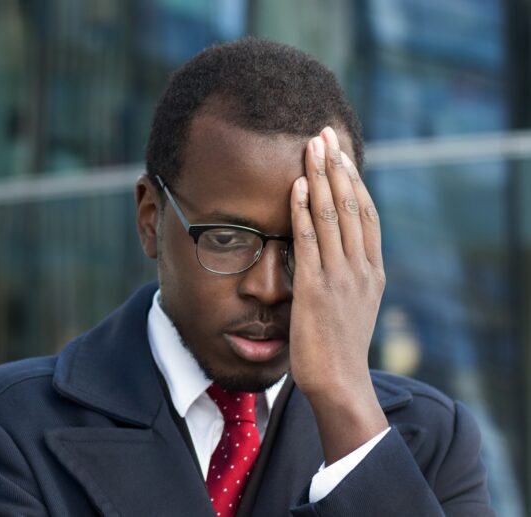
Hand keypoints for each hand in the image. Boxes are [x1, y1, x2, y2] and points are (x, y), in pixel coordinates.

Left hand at [289, 126, 387, 463]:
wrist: (339, 382)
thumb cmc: (339, 345)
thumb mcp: (353, 304)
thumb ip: (346, 274)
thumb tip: (328, 250)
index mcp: (372, 270)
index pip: (365, 213)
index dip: (353, 180)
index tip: (341, 152)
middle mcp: (361, 267)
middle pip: (351, 205)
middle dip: (337, 166)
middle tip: (325, 133)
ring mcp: (340, 277)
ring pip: (333, 216)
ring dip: (321, 178)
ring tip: (312, 146)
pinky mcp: (317, 289)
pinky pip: (309, 241)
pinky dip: (303, 211)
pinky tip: (296, 186)